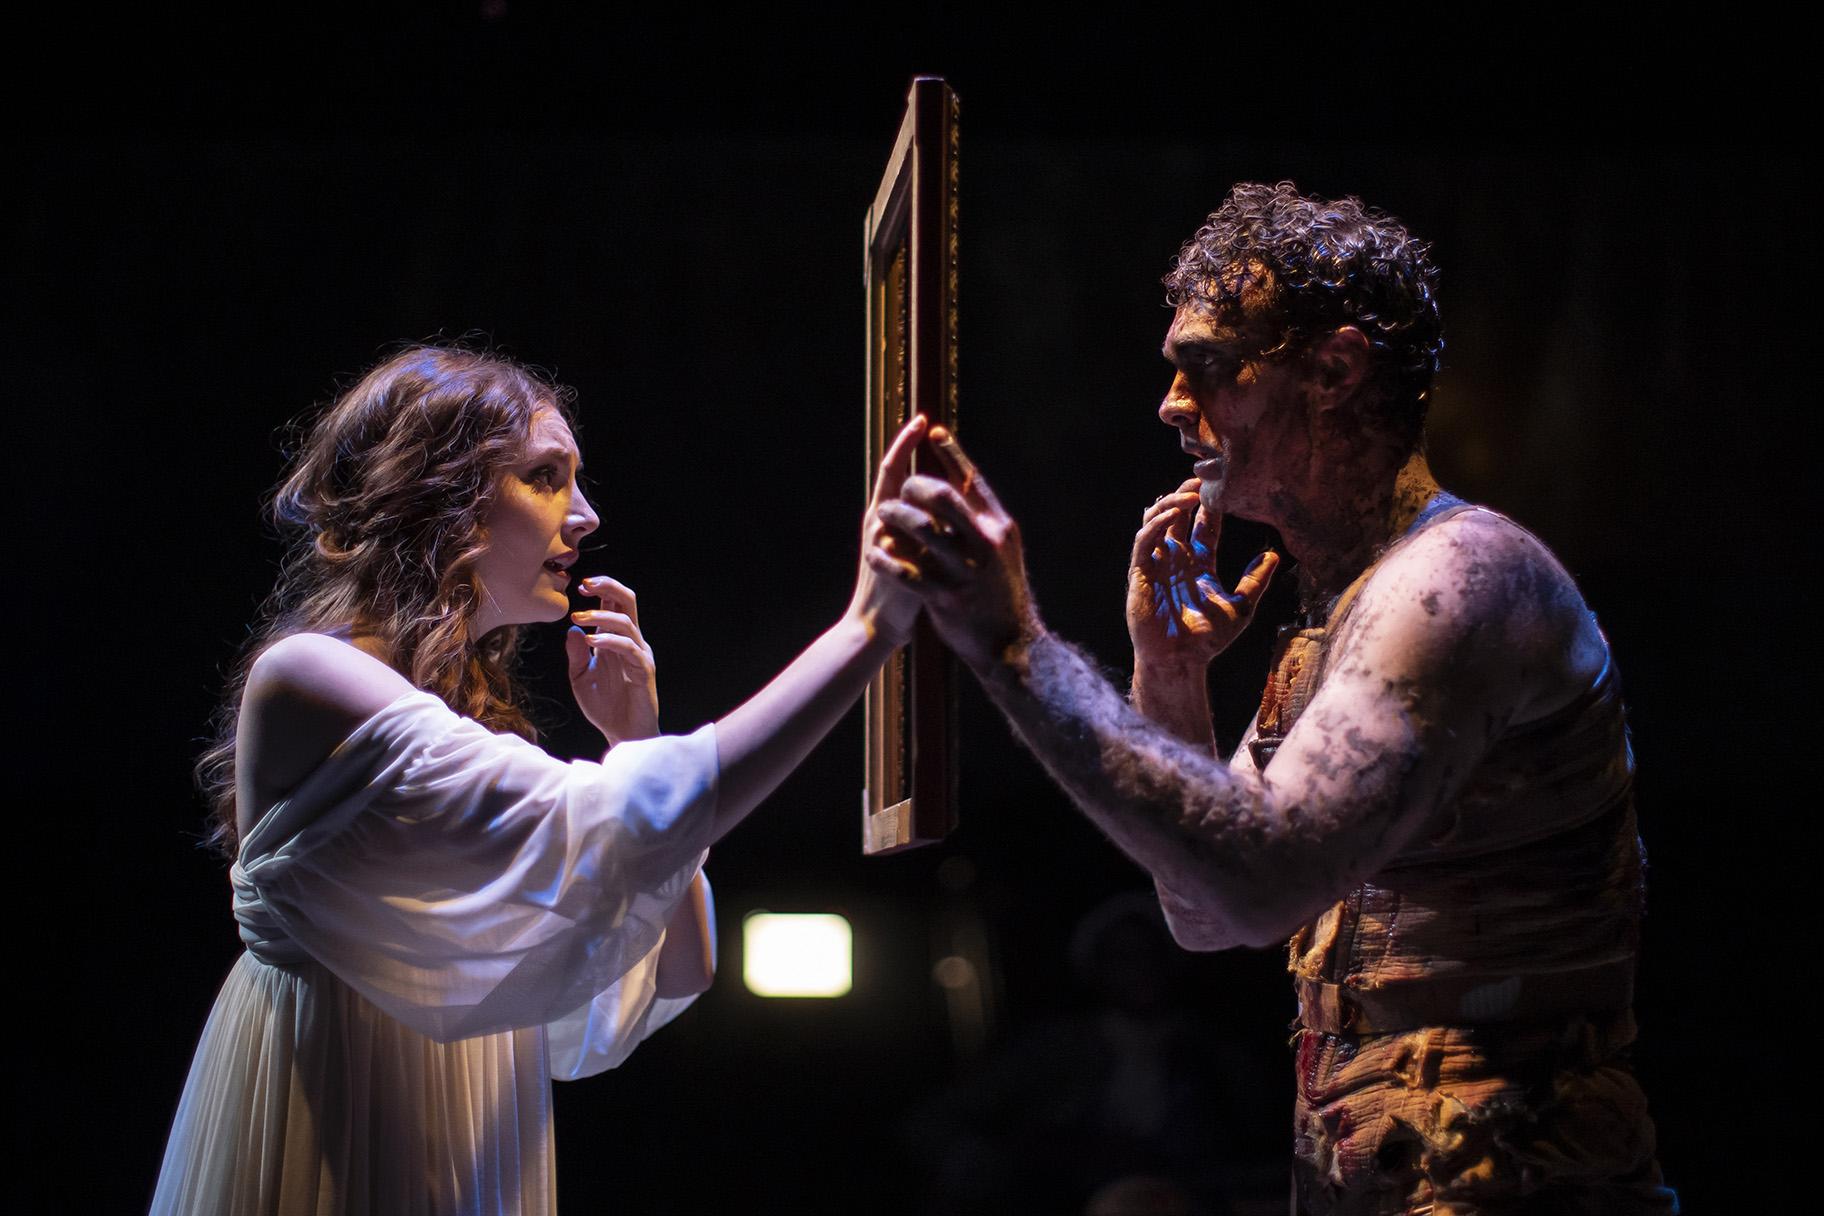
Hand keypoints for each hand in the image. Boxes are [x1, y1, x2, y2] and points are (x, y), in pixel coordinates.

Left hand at [566, 575, 659, 745]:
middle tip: (584, 585)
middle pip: (628, 602)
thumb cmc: (604, 707)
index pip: (614, 604)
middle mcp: (631, 642)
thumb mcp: (580, 677)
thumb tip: (572, 629)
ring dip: (601, 616)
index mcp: (616, 640)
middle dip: (608, 587)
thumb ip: (576, 654)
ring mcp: (639, 655)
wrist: (621, 735)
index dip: (600, 589)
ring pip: (627, 623)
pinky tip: (591, 641)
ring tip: (578, 618)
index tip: (579, 585)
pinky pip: (629, 648)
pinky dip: (609, 640)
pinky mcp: (643, 671)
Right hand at [848, 414, 928, 643]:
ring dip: (923, 489)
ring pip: (905, 503)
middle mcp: (879, 524)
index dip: (904, 445)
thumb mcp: (907, 548)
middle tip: (923, 422)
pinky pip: (911, 535)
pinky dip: (928, 524)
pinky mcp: (895, 562)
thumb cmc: (901, 588)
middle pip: (894, 478)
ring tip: (934, 465)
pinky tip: (944, 510)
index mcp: (883, 518)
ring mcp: (884, 542)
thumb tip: (941, 496)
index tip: (921, 420)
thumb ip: (918, 522)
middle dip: (906, 449)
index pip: (892, 472)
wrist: (879, 625)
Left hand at [868, 426, 1038, 670]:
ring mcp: (964, 571)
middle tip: (902, 486)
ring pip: (920, 527)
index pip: (973, 479)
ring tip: (882, 514)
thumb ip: (983, 521)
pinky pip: (905, 570)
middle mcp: (984, 544)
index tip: (932, 429)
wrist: (1012, 645)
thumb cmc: (1003, 594)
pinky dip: (886, 558)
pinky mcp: (945, 597)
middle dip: (915, 484)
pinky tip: (876, 553)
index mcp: (1000, 528)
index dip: (951, 452)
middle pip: (942, 495)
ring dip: (895, 516)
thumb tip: (963, 483)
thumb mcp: (1004, 552)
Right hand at [1128, 478, 1276, 672]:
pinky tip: (1170, 515)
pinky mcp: (1140, 574)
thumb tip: (1273, 555)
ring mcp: (1156, 565)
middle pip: (1176, 518)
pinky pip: (1144, 542)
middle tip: (1200, 479)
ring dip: (1169, 505)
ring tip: (1187, 493)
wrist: (1182, 660)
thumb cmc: (1207, 639)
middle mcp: (1175, 560)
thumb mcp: (1240, 606)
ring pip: (1156, 523)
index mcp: (1197, 565)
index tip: (1221, 490)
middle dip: (1185, 496)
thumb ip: (1255, 581)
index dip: (1209, 508)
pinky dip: (1155, 525)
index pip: (1202, 528)